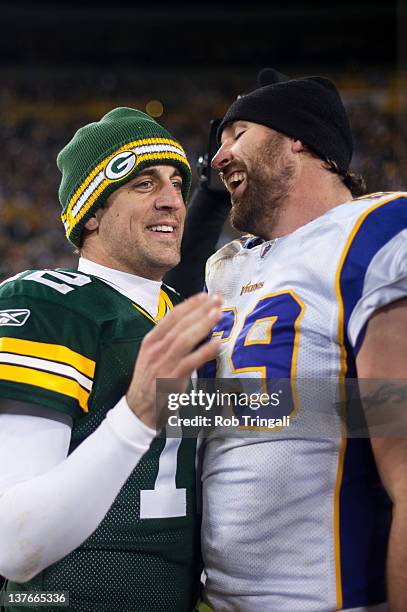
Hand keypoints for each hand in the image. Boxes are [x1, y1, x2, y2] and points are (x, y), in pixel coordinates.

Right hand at [126, 292, 222, 427]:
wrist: (139, 409)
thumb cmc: (150, 381)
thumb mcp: (152, 355)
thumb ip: (169, 341)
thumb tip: (192, 324)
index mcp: (151, 341)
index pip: (171, 316)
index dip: (190, 304)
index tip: (206, 296)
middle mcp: (156, 349)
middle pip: (180, 324)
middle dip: (200, 310)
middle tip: (218, 300)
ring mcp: (163, 364)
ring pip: (185, 339)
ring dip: (203, 325)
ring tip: (218, 314)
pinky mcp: (172, 379)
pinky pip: (191, 362)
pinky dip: (205, 351)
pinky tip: (218, 343)